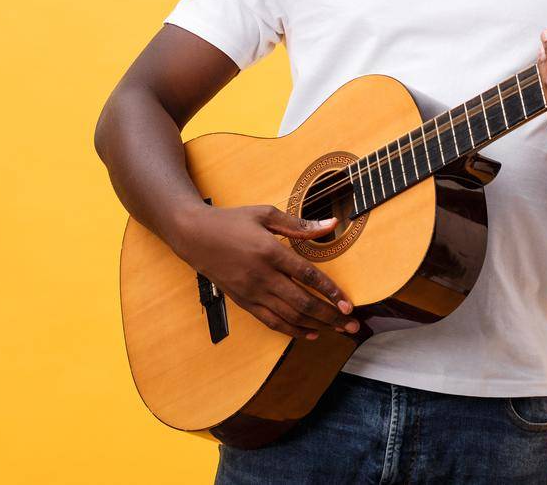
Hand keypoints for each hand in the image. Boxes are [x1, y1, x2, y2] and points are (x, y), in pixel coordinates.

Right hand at [166, 204, 359, 340]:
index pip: (307, 276)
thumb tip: (332, 225)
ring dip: (316, 326)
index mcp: (269, 251)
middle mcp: (262, 276)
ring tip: (337, 331)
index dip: (330, 291)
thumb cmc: (231, 221)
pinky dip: (292, 331)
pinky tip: (310, 333)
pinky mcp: (244, 302)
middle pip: (302, 303)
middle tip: (352, 325)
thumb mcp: (265, 214)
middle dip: (330, 316)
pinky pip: (271, 322)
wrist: (194, 236)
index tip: (348, 304)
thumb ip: (299, 224)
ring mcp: (252, 292)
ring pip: (289, 316)